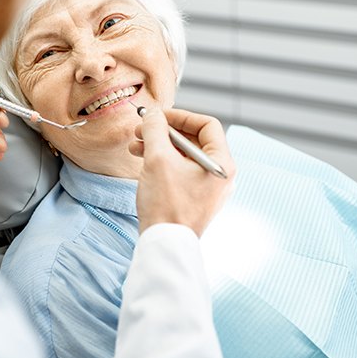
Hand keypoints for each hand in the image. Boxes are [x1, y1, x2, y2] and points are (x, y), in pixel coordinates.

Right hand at [129, 108, 234, 236]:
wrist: (163, 243)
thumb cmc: (166, 203)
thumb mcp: (158, 158)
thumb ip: (155, 129)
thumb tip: (152, 113)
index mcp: (222, 163)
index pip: (207, 125)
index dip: (181, 116)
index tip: (158, 116)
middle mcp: (219, 174)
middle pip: (193, 139)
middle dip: (164, 131)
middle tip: (141, 128)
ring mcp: (207, 187)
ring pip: (183, 155)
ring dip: (159, 145)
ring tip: (135, 145)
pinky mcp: (194, 197)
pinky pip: (180, 170)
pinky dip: (162, 161)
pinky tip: (141, 159)